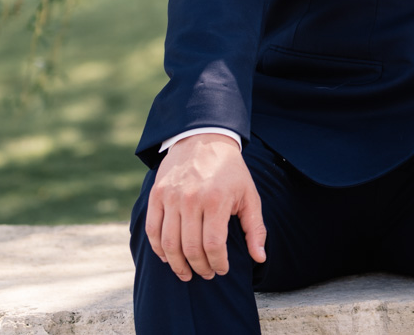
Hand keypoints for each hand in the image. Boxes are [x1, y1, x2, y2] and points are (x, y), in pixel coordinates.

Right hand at [145, 133, 266, 280]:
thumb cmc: (231, 171)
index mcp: (217, 199)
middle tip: (207, 274)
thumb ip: (255, 228)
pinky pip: (152, 230)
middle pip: (190, 247)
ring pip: (169, 243)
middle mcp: (191, 199)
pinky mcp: (156, 195)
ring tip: (187, 273)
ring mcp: (171, 197)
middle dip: (199, 267)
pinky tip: (168, 258)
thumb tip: (260, 258)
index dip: (218, 263)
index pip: (213, 244)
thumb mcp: (249, 195)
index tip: (222, 270)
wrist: (204, 139)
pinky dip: (158, 249)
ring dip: (177, 265)